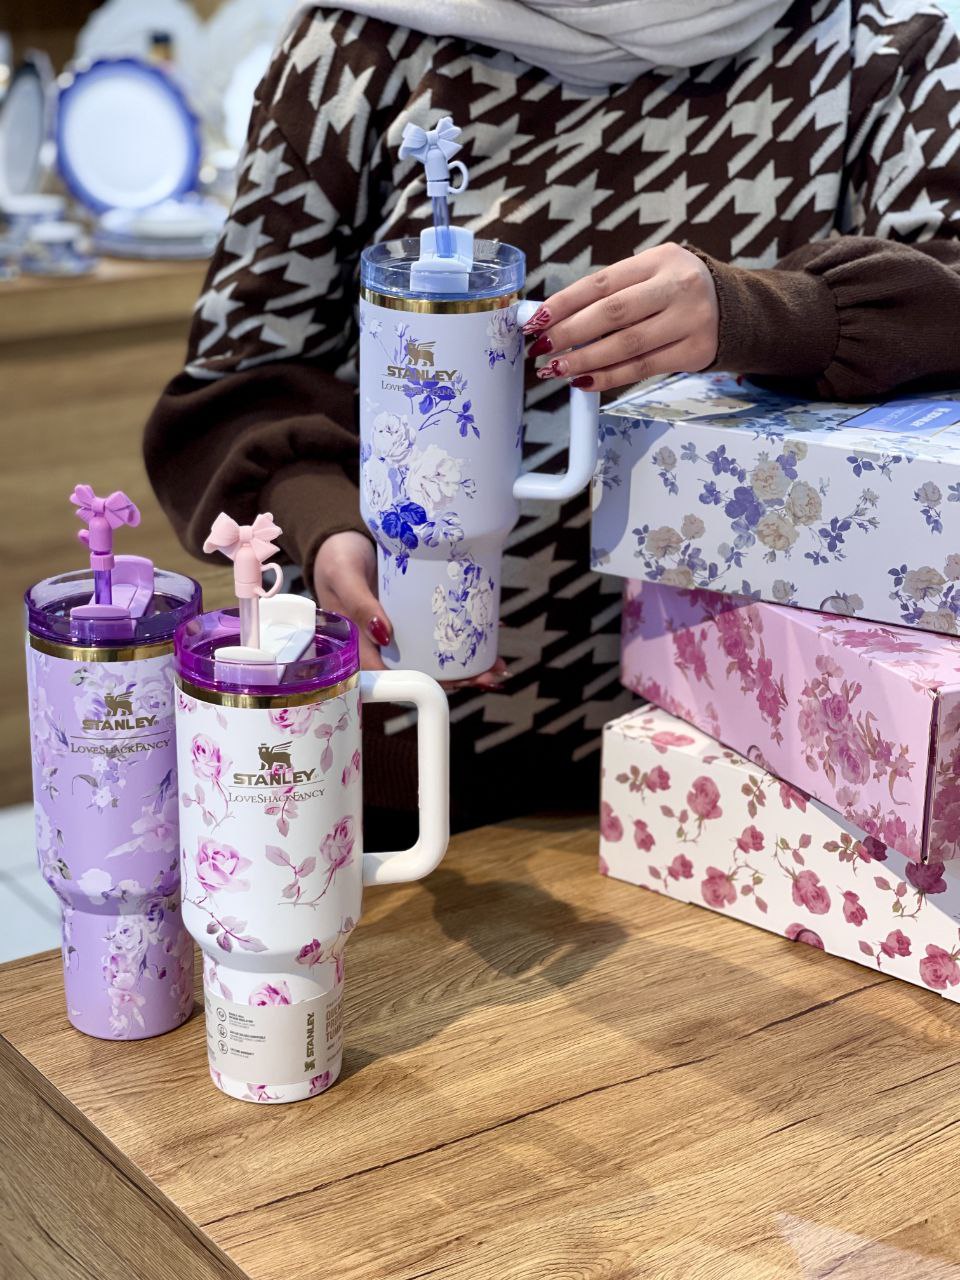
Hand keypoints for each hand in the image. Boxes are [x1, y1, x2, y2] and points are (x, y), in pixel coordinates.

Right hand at [313, 530, 508, 689]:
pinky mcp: (412, 615)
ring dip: (465, 663)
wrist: (341, 538)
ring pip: (433, 655)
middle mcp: (381, 644)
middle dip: (455, 678)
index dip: (425, 683)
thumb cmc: (335, 557)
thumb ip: (359, 603)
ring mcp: (399, 631)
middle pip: (420, 671)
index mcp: (359, 645)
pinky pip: (438, 629)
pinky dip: (463, 634)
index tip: (454, 682)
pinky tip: (489, 633)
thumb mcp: (344, 576)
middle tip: (487, 676)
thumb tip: (384, 635)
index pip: (393, 675)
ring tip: (495, 666)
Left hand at [523, 242, 718, 392]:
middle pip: (613, 314)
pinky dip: (609, 377)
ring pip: (626, 346)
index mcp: (661, 259)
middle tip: (541, 348)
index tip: (537, 319)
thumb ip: (613, 291)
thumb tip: (556, 318)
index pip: (603, 281)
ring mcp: (690, 321)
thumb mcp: (653, 274)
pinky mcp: (695, 352)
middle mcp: (678, 287)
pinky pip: (642, 369)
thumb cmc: (678, 292)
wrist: (738, 311)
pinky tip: (584, 381)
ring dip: (585, 360)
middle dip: (569, 333)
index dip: (565, 302)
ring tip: (556, 369)